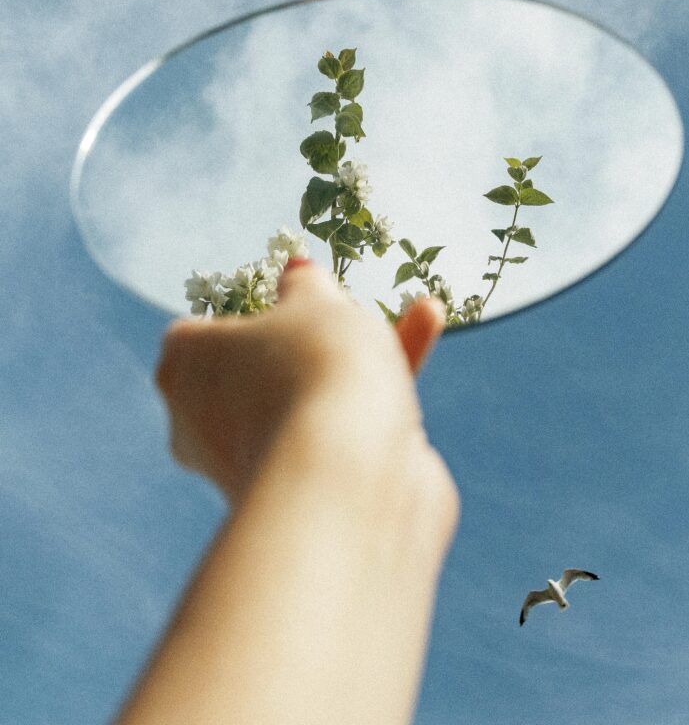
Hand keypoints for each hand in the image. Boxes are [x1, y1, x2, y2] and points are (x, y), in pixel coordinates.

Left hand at [156, 259, 457, 519]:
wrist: (348, 474)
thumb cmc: (313, 369)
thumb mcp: (314, 303)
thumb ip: (306, 286)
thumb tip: (296, 275)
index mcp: (182, 367)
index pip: (202, 332)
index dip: (253, 312)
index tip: (293, 300)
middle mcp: (200, 423)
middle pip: (262, 364)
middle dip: (318, 335)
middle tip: (355, 309)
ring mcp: (250, 463)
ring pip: (308, 396)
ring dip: (363, 357)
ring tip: (427, 314)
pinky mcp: (303, 491)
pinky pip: (338, 431)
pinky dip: (375, 395)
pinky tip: (427, 337)